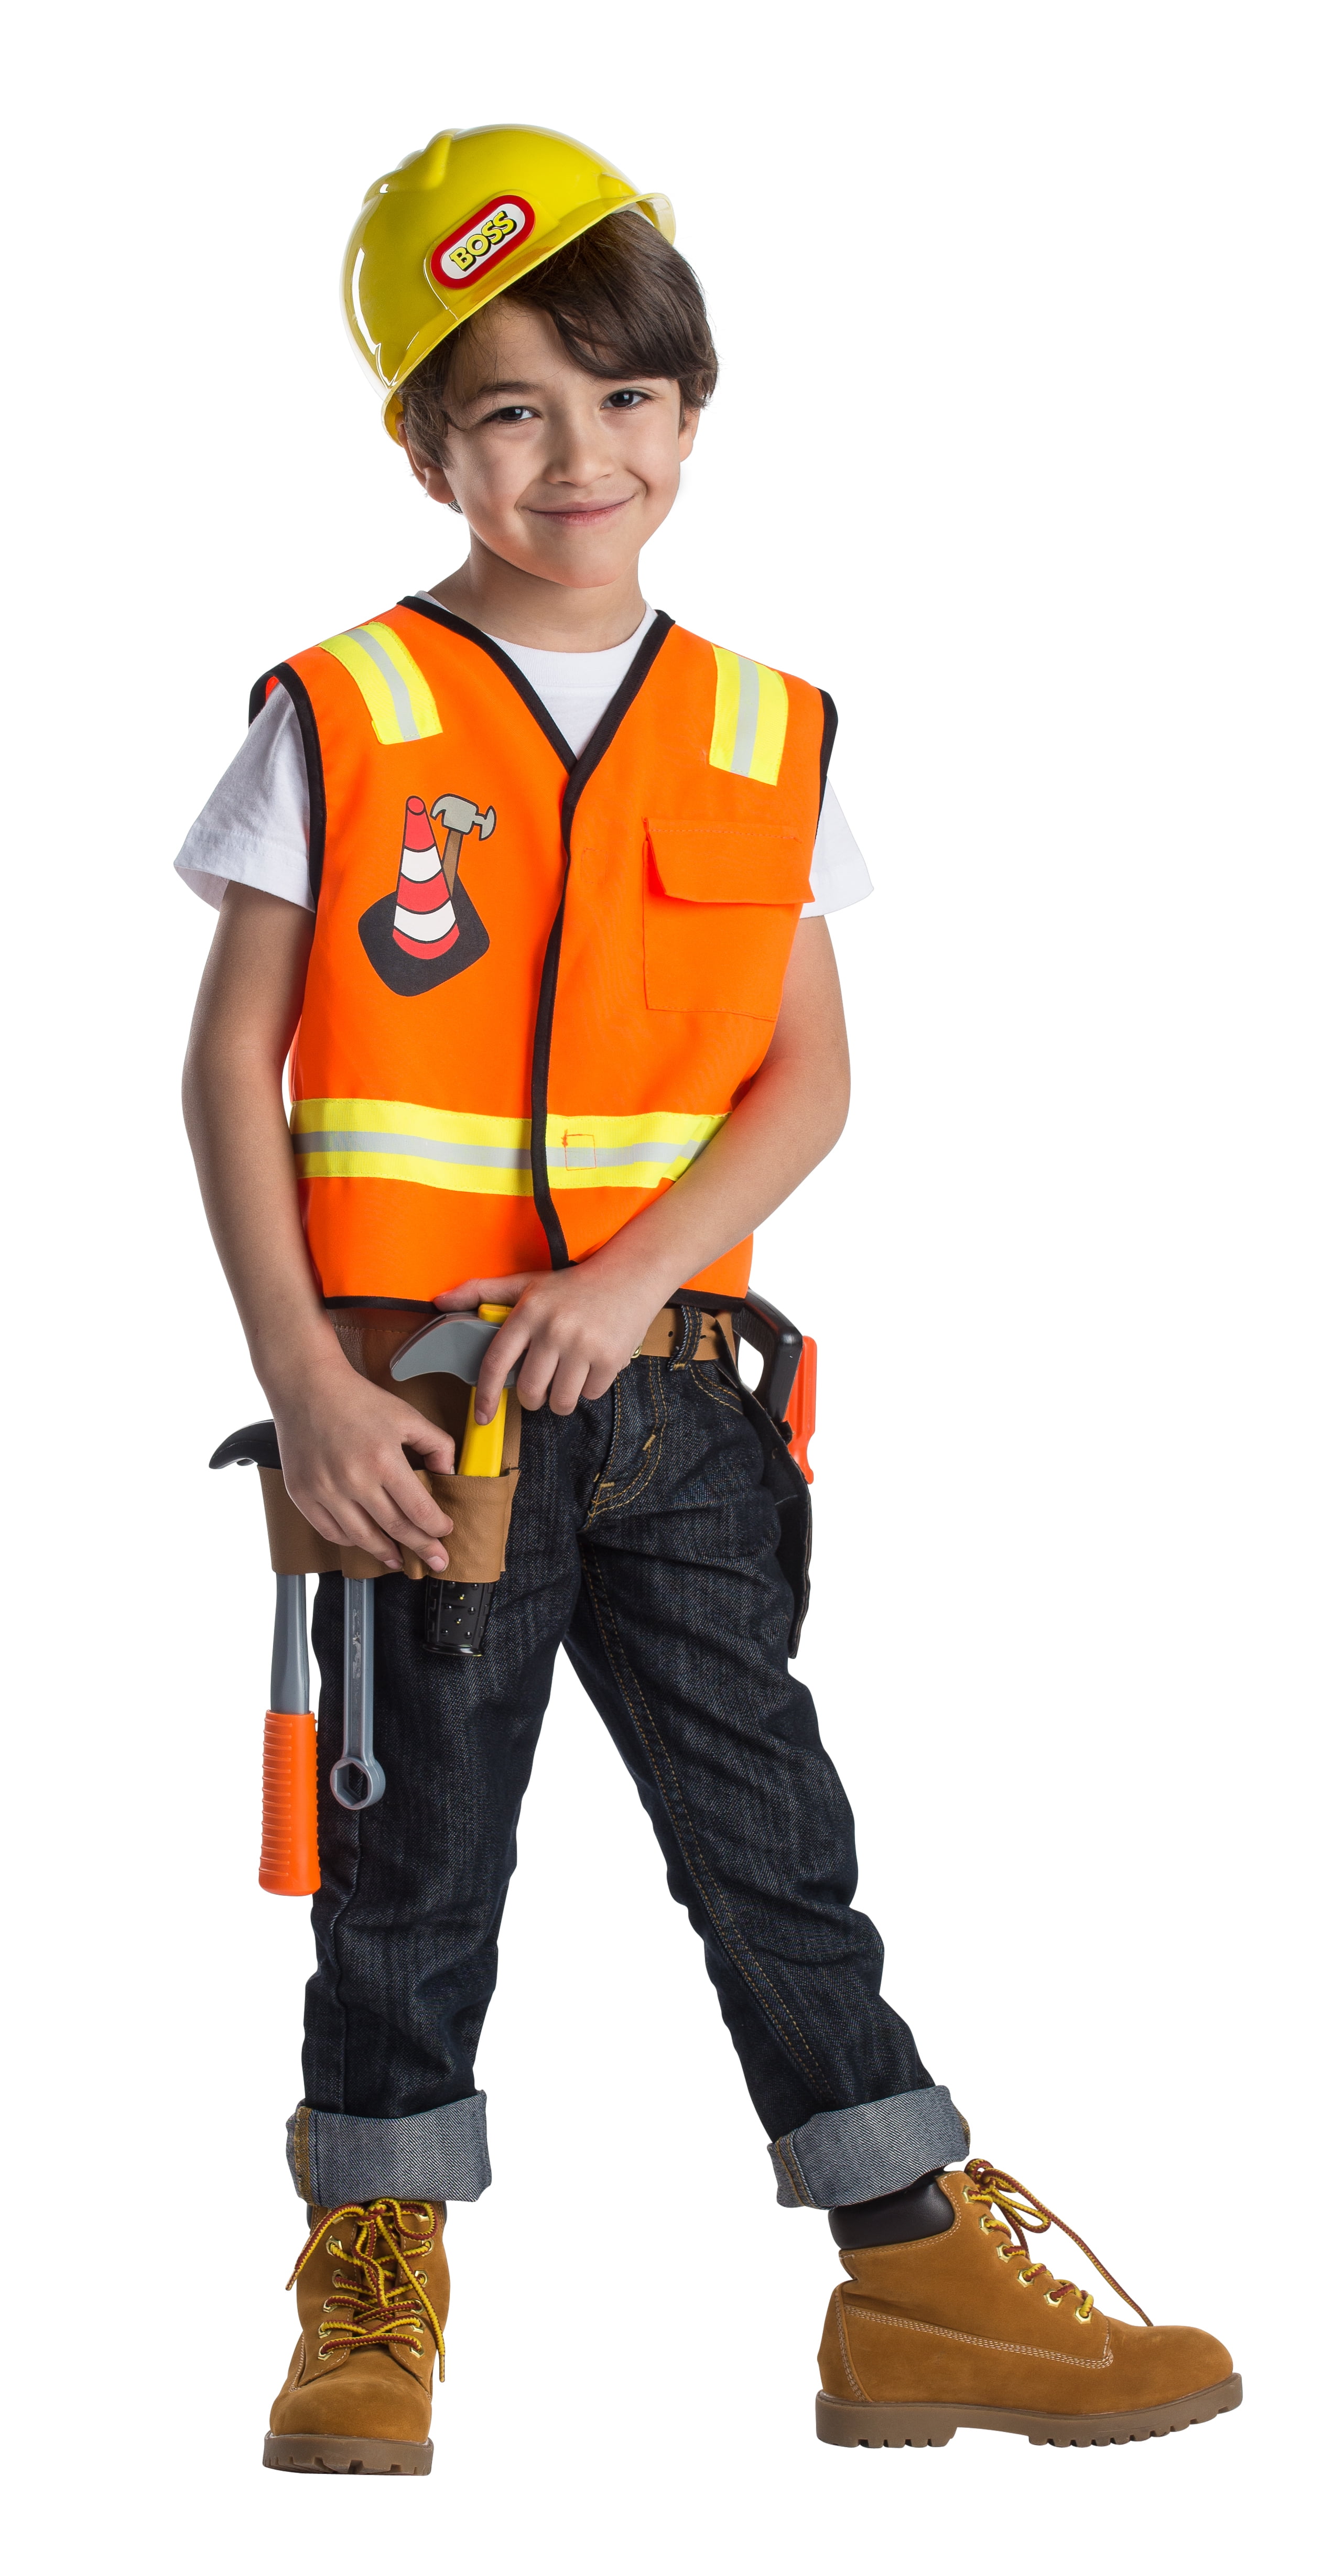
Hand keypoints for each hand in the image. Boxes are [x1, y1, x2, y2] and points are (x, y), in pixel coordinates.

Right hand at [272, 1352, 455, 1571]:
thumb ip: (436, 1444)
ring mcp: (324, 1490)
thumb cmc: (357, 1400)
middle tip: (436, 1560)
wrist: (306, 1388)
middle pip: (395, 1528)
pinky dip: (350, 1541)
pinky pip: (330, 1531)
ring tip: (400, 1560)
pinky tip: (365, 1541)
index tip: (445, 1532)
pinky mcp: (302, 1494)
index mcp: (383, 1460)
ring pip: (361, 1538)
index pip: (419, 1510)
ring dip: (385, 1553)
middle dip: (422, 1548)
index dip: (437, 1528)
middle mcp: (353, 1480)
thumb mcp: (407, 1415)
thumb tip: (449, 1474)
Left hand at [434, 1258, 670, 1421]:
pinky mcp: (610, 1359)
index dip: (485, 1396)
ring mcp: (584, 1346)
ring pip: (560, 1401)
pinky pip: (589, 1395)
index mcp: (528, 1312)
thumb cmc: (572, 1285)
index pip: (496, 1363)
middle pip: (529, 1391)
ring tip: (566, 1377)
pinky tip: (591, 1366)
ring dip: (559, 1399)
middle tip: (539, 1386)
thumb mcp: (526, 1282)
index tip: (483, 1416)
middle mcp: (554, 1329)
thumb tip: (439, 1301)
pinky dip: (588, 1389)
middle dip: (531, 1398)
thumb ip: (481, 1291)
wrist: (630, 1275)